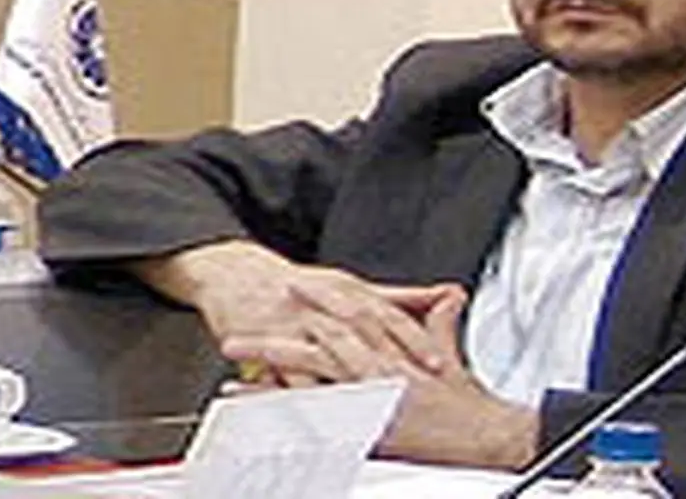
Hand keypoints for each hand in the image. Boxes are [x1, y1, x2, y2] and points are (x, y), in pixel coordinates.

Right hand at [133, 239, 453, 375]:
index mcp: (351, 291)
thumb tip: (449, 293)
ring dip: (349, 378)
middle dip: (388, 359)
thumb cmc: (299, 285)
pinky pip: (285, 370)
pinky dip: (303, 389)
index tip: (439, 361)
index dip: (416, 339)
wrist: (236, 275)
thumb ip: (402, 297)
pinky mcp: (266, 341)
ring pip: (326, 352)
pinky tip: (318, 408)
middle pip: (362, 333)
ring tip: (370, 402)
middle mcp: (326, 304)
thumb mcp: (353, 285)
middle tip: (411, 385)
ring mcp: (296, 323)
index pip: (390, 316)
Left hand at [223, 284, 538, 469]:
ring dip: (269, 350)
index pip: (353, 309)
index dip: (324, 294)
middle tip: (254, 305)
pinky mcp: (358, 416)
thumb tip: (445, 298)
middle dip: (288, 315)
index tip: (298, 285)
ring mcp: (365, 388)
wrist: (481, 435)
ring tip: (236, 344)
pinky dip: (275, 398)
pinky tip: (249, 396)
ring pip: (309, 359)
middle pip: (323, 329)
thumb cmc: (467, 404)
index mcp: (395, 345)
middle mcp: (377, 361)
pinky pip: (307, 404)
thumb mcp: (450, 356)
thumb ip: (439, 324)